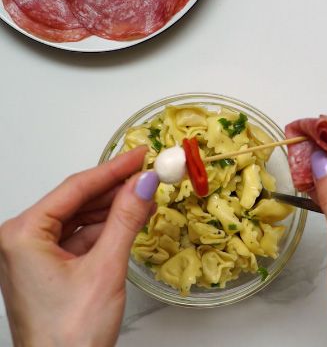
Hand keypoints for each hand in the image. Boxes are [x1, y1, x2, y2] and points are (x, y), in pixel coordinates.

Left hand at [0, 147, 157, 345]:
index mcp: (22, 235)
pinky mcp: (47, 271)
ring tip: (147, 195)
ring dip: (113, 209)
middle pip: (75, 201)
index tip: (141, 154)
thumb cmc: (69, 333)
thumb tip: (144, 184)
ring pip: (79, 219)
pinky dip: (106, 230)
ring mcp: (33, 257)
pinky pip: (79, 239)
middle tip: (149, 172)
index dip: (113, 169)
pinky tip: (130, 221)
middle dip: (114, 188)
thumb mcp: (105, 268)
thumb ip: (126, 220)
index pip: (75, 189)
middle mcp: (20, 242)